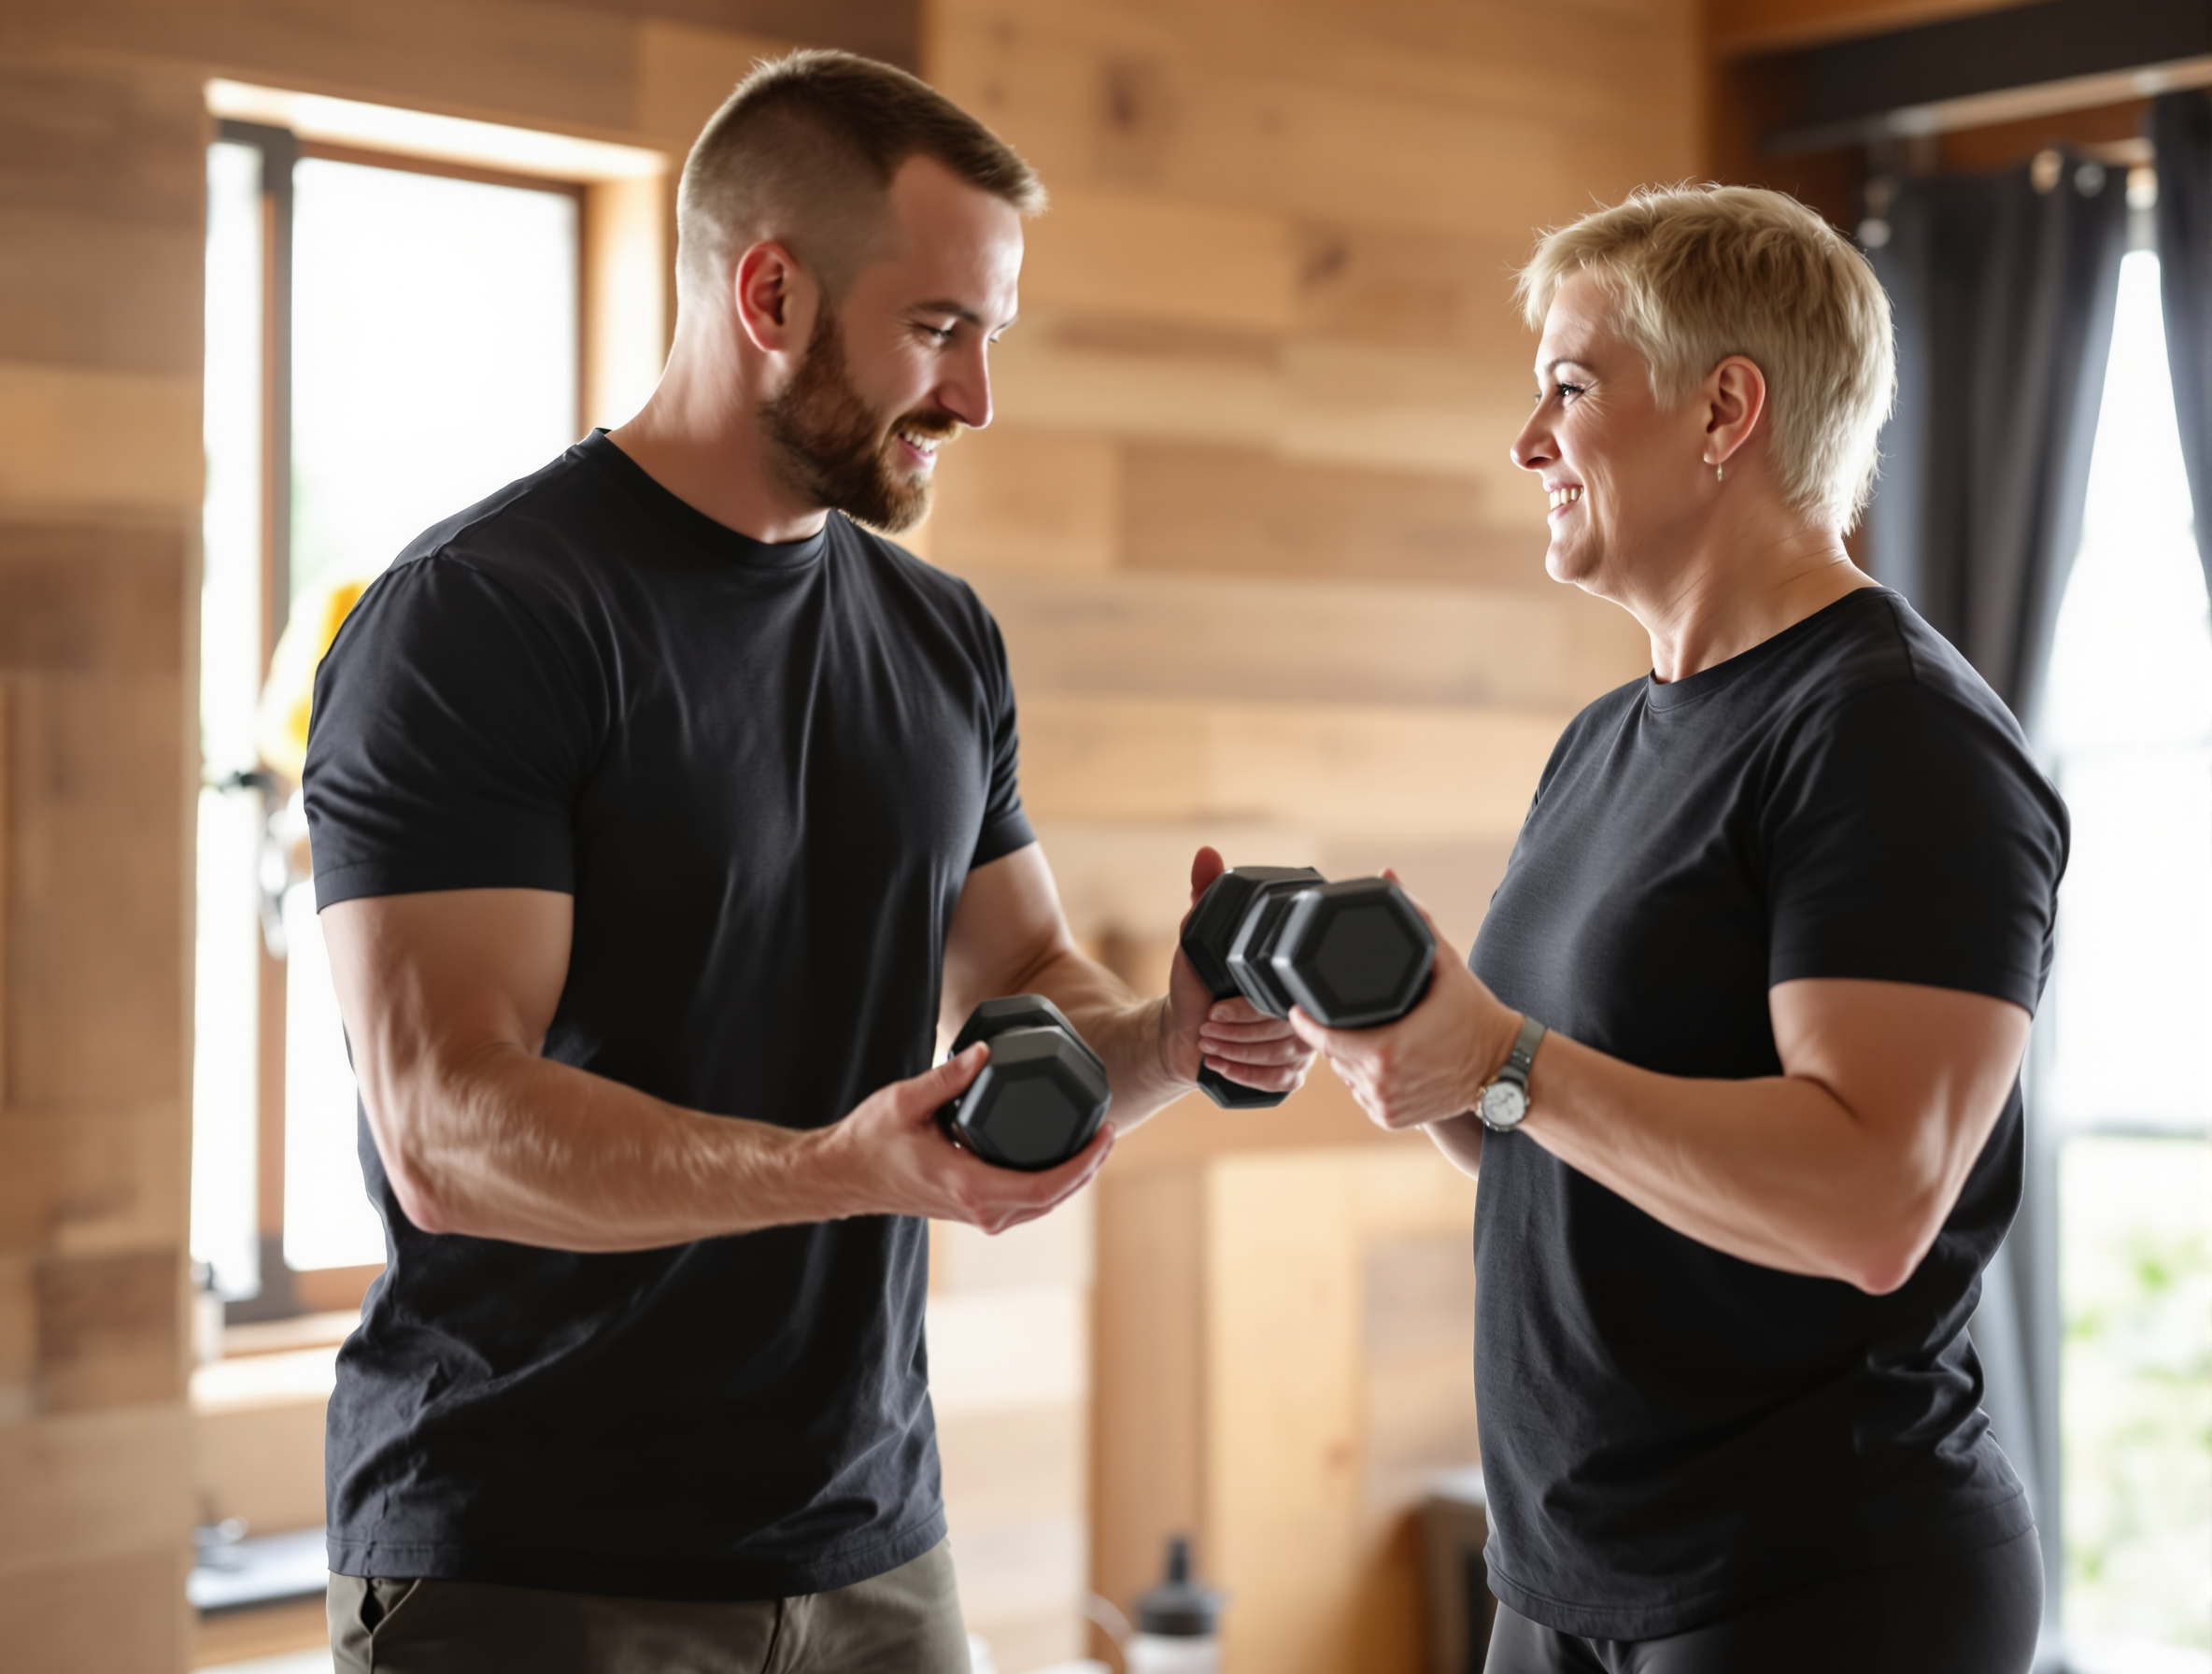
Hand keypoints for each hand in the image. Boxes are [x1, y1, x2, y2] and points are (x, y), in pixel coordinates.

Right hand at [813, 1045, 1113, 1233]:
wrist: (841, 1177)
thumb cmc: (868, 1140)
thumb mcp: (904, 1101)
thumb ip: (947, 1076)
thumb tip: (984, 1050)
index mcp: (969, 1185)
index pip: (1047, 1186)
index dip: (1085, 1163)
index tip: (1105, 1133)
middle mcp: (979, 1208)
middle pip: (1054, 1198)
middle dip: (1089, 1167)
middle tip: (1109, 1129)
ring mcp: (976, 1214)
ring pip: (1042, 1205)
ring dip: (1073, 1176)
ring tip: (1095, 1141)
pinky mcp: (973, 1208)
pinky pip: (1025, 1203)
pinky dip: (1050, 1183)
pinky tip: (1061, 1157)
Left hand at [1161, 846, 1318, 1098]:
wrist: (1184, 1031)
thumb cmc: (1197, 984)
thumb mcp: (1197, 939)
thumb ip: (1206, 896)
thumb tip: (1206, 853)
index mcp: (1287, 975)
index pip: (1287, 993)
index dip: (1249, 1008)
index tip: (1214, 1010)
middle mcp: (1303, 1008)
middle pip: (1286, 1030)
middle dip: (1239, 1032)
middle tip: (1205, 1028)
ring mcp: (1301, 1044)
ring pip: (1283, 1056)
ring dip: (1238, 1052)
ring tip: (1207, 1042)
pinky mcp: (1290, 1073)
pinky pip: (1281, 1080)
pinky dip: (1246, 1073)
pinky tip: (1221, 1064)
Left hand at [1286, 877, 1517, 1131]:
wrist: (1507, 1067)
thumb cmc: (1475, 1014)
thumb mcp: (1445, 963)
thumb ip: (1414, 919)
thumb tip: (1388, 874)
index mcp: (1384, 1051)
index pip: (1321, 1038)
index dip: (1305, 1021)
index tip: (1298, 1005)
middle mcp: (1380, 1084)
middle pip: (1333, 1055)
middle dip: (1337, 1034)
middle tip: (1355, 1014)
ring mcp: (1385, 1105)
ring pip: (1346, 1076)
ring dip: (1350, 1058)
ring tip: (1374, 1034)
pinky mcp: (1391, 1119)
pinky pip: (1363, 1094)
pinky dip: (1367, 1079)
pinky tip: (1386, 1060)